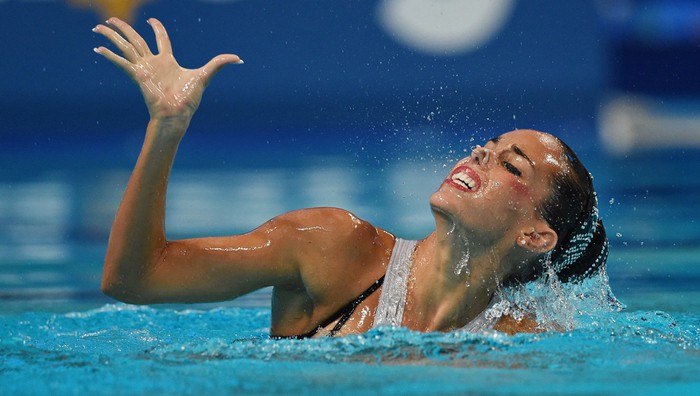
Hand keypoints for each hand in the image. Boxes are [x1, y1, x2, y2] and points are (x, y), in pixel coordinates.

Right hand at [93, 17, 241, 120]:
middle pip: (136, 39)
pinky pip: (121, 62)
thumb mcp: (205, 75)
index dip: (157, 28)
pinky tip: (97, 48)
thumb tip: (239, 58)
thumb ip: (220, 63)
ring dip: (112, 36)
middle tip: (110, 19)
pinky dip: (110, 55)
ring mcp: (144, 68)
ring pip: (125, 46)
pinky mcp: (137, 75)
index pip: (161, 40)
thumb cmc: (189, 99)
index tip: (152, 21)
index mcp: (168, 61)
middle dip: (124, 28)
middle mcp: (153, 62)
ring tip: (97, 27)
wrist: (177, 114)